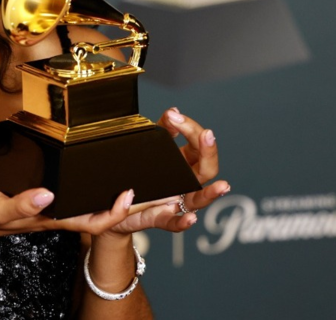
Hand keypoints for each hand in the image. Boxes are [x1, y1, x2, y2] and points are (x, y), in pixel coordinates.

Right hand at [0, 186, 135, 245]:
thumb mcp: (0, 207)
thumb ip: (23, 203)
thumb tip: (48, 194)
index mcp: (52, 218)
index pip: (92, 221)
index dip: (114, 212)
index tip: (127, 195)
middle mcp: (57, 214)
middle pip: (98, 215)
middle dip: (121, 206)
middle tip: (143, 187)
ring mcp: (52, 209)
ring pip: (89, 207)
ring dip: (109, 198)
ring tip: (128, 180)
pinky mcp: (45, 200)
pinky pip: (75, 198)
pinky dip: (91, 190)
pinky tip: (95, 178)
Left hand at [107, 107, 229, 234]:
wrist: (113, 203)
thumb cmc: (137, 173)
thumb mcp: (149, 148)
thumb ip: (161, 130)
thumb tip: (174, 112)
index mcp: (184, 163)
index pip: (198, 145)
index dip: (192, 129)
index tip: (175, 116)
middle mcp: (185, 183)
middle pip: (207, 169)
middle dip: (209, 152)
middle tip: (207, 135)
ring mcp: (175, 202)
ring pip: (199, 200)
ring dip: (211, 194)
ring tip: (222, 186)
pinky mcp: (158, 218)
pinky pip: (173, 224)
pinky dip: (182, 222)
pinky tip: (189, 218)